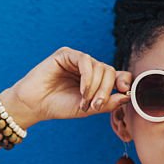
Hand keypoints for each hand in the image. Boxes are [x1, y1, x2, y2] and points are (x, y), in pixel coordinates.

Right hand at [0, 47, 132, 127]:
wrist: (35, 105)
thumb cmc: (59, 106)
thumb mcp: (87, 109)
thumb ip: (107, 103)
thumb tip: (128, 96)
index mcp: (96, 79)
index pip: (117, 75)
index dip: (125, 81)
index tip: (126, 92)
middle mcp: (89, 67)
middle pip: (110, 71)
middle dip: (106, 90)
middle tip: (95, 105)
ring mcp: (77, 60)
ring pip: (99, 66)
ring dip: (95, 86)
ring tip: (84, 101)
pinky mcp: (66, 54)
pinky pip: (85, 60)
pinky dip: (87, 77)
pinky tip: (82, 90)